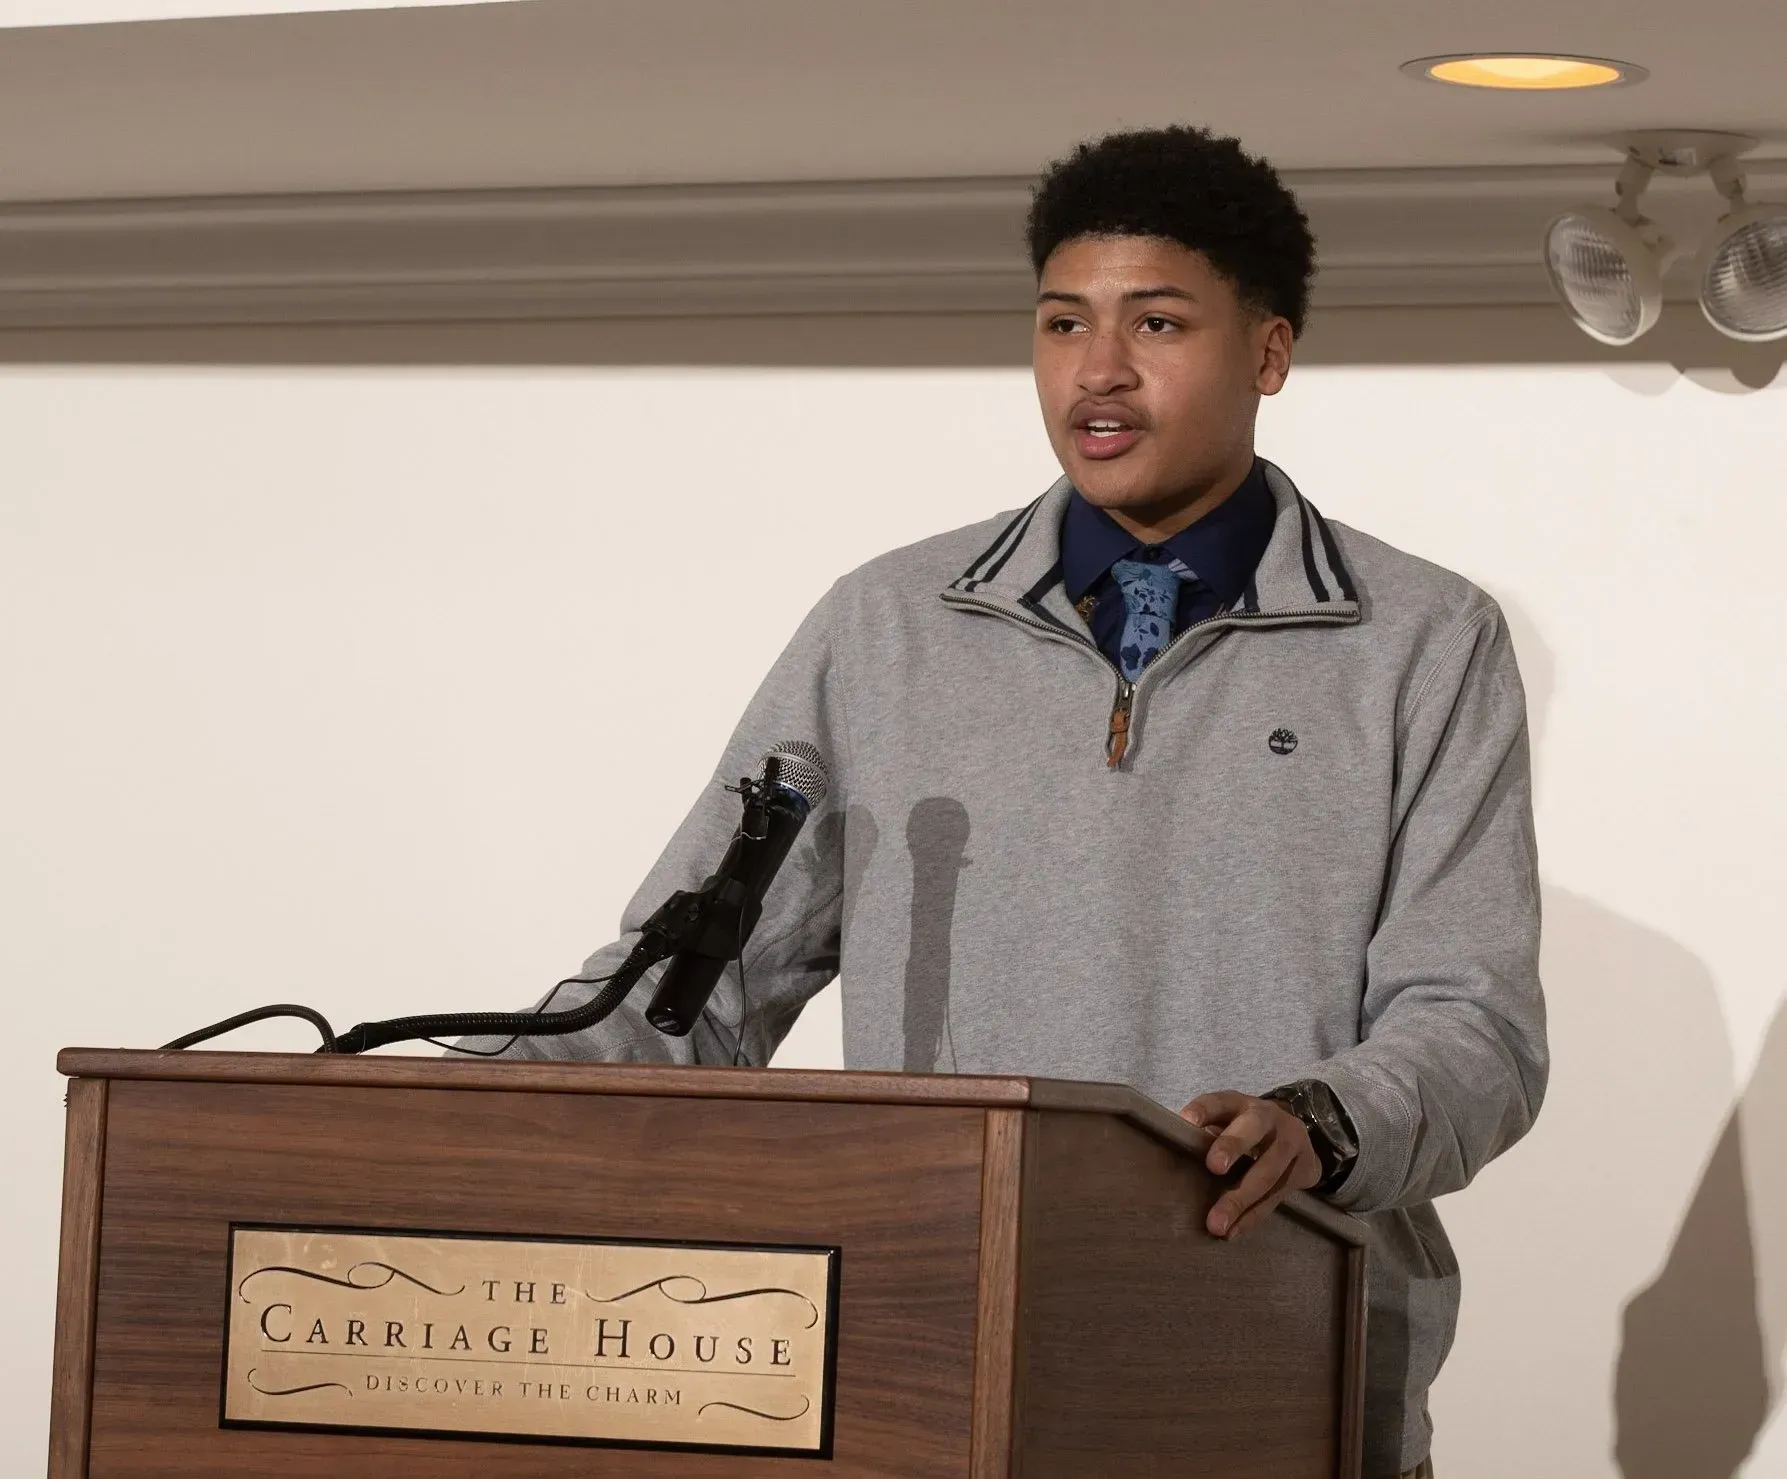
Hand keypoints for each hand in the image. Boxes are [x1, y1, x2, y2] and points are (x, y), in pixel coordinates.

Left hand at [1179, 1091, 1321, 1238]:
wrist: (1298, 1138)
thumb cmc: (1247, 1131)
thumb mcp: (1229, 1122)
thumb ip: (1205, 1134)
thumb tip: (1172, 1155)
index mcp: (1241, 1104)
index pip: (1220, 1101)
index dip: (1204, 1109)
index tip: (1188, 1120)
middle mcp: (1268, 1117)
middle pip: (1252, 1128)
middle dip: (1233, 1145)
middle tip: (1214, 1166)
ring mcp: (1290, 1142)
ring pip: (1268, 1171)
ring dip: (1241, 1199)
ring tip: (1217, 1223)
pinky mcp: (1303, 1169)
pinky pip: (1276, 1197)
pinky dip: (1252, 1217)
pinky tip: (1234, 1231)